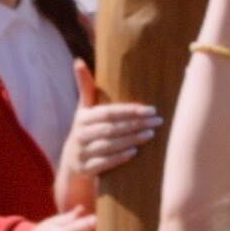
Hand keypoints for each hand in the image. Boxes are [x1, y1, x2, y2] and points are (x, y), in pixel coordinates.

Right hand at [58, 64, 158, 180]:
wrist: (72, 163)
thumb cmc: (85, 130)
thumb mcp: (83, 110)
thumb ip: (85, 87)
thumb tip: (78, 61)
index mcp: (82, 118)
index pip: (109, 113)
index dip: (130, 111)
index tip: (151, 109)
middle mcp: (80, 135)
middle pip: (111, 128)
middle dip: (136, 124)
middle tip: (157, 120)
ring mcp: (82, 153)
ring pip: (109, 145)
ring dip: (131, 139)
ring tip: (151, 134)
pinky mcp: (86, 169)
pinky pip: (103, 163)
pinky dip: (118, 157)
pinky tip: (134, 152)